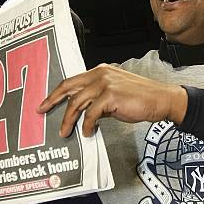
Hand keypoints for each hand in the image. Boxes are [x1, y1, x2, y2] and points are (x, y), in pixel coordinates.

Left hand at [37, 64, 187, 136]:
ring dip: (69, 119)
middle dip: (52, 100)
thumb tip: (83, 114)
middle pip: (69, 87)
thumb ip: (98, 100)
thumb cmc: (141, 99)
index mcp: (100, 71)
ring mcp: (105, 83)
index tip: (46, 103)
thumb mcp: (115, 96)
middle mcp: (100, 74)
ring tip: (66, 132)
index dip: (57, 92)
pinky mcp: (110, 95)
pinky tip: (88, 132)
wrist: (161, 100)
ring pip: (77, 102)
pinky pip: (91, 114)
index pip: (72, 81)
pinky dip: (87, 125)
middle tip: (42, 111)